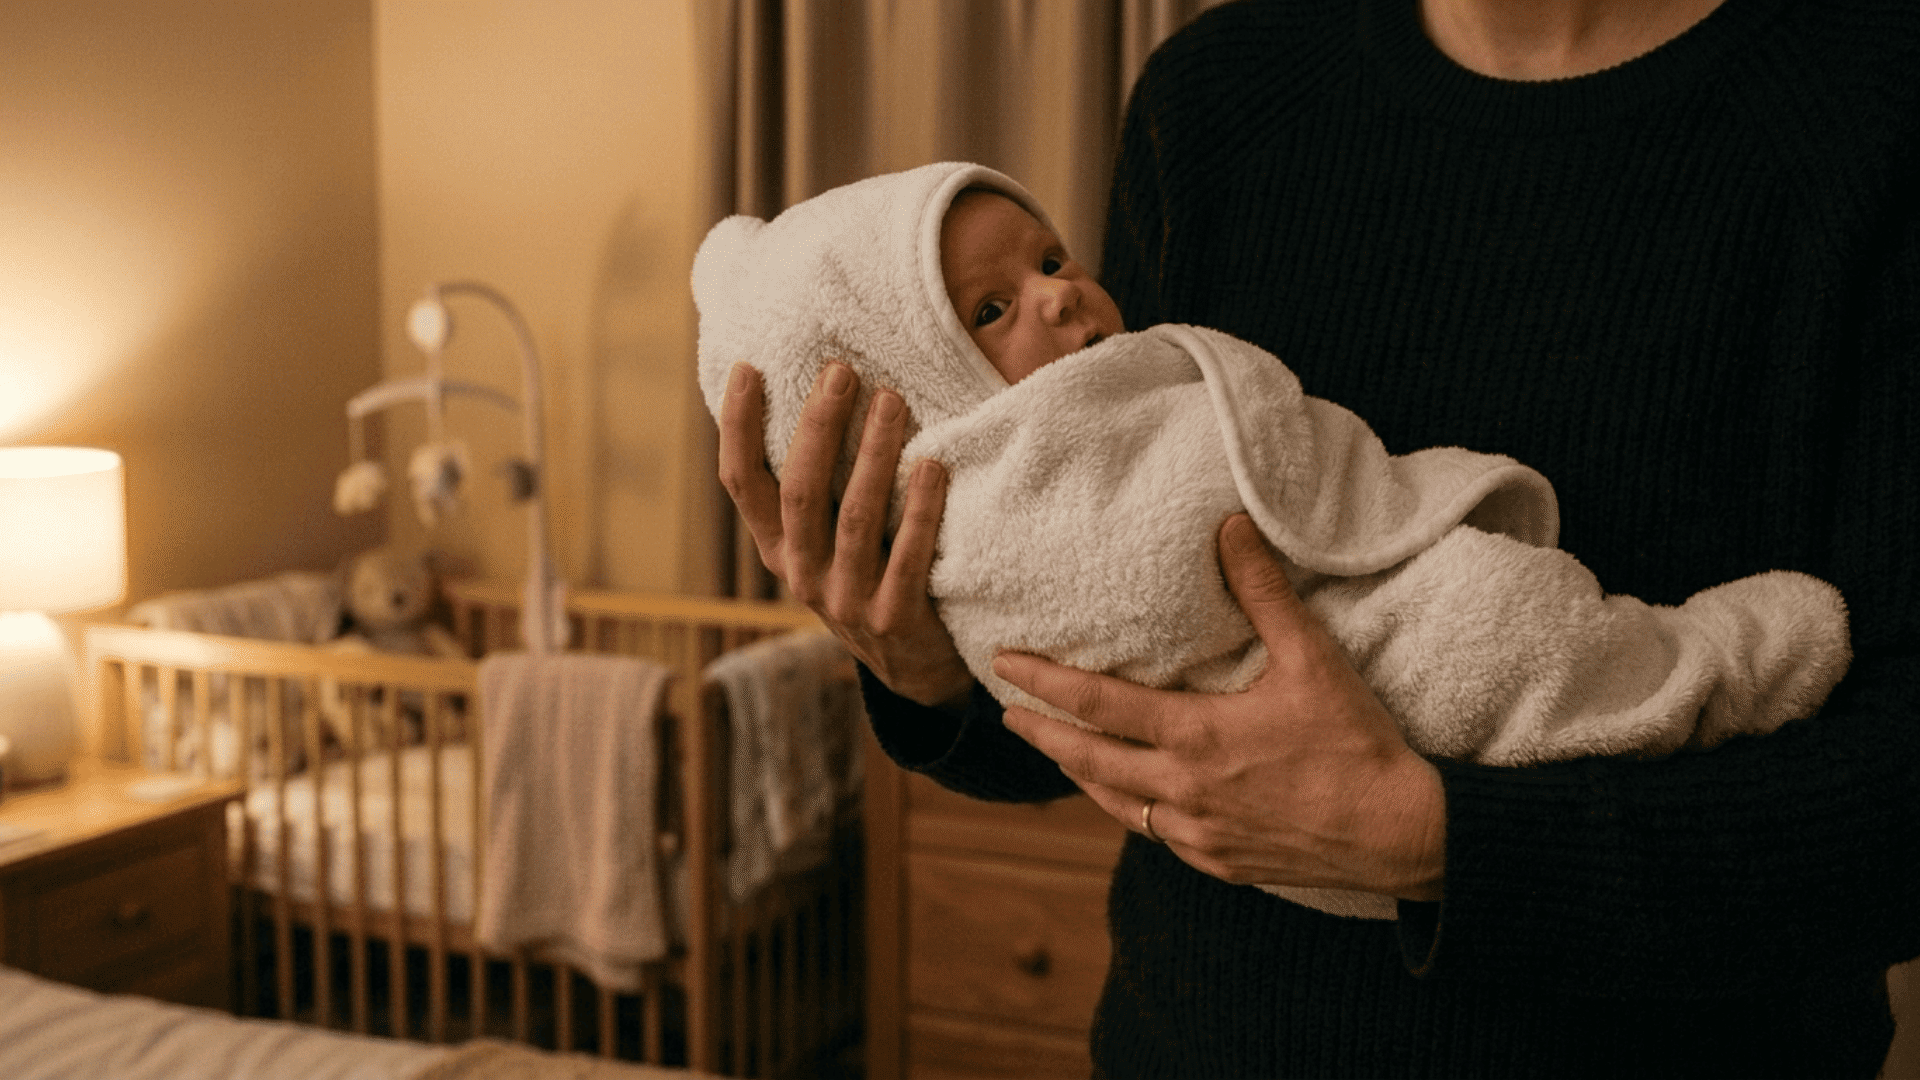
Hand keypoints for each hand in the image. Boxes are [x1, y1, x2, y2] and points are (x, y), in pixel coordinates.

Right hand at [717, 361, 973, 707]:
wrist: (916, 667)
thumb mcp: (828, 540)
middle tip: (842, 372)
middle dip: (819, 427)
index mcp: (777, 548)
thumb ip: (818, 486)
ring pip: (854, 518)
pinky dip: (922, 510)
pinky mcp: (894, 620)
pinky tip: (933, 466)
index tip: (750, 369)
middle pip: (800, 492)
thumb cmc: (873, 574)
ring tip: (893, 400)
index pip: (742, 484)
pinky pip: (908, 558)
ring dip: (874, 455)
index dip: (738, 428)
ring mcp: (846, 601)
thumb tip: (817, 393)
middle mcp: (802, 574)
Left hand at [995, 514, 1445, 900]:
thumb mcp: (1312, 659)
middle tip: (1008, 717)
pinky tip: (1130, 800)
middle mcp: (1182, 790)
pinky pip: (1156, 836)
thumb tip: (1232, 528)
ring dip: (1081, 776)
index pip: (1096, 705)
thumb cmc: (1356, 745)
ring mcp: (1197, 834)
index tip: (1006, 665)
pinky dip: (1131, 812)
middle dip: (1041, 735)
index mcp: (1195, 737)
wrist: (1398, 833)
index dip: (1044, 683)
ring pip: (1115, 805)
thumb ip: (1264, 593)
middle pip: (1087, 761)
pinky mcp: (1219, 862)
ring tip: (1057, 754)